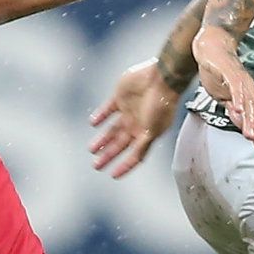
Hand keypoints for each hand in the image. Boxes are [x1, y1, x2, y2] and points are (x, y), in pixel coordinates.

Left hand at [88, 60, 182, 177]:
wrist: (161, 78)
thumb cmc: (162, 105)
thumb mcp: (153, 131)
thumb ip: (143, 147)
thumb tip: (138, 161)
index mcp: (147, 134)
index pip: (134, 154)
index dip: (125, 165)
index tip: (113, 174)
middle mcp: (137, 124)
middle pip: (120, 144)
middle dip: (108, 155)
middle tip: (96, 165)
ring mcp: (128, 110)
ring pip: (112, 129)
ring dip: (102, 140)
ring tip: (92, 149)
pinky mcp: (120, 97)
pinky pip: (107, 110)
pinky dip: (100, 116)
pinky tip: (93, 123)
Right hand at [194, 26, 253, 149]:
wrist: (210, 47)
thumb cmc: (217, 71)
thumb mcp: (223, 96)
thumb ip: (232, 109)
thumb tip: (240, 123)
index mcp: (248, 94)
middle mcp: (248, 87)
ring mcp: (240, 79)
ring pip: (248, 102)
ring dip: (249, 119)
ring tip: (249, 134)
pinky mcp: (230, 71)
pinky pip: (236, 87)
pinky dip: (238, 99)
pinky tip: (238, 109)